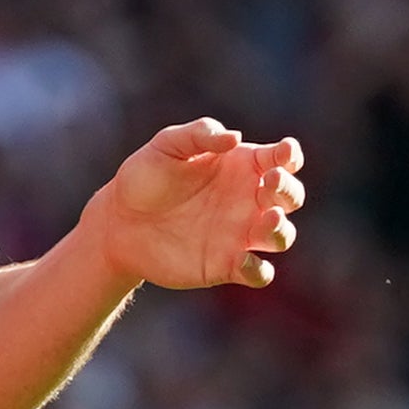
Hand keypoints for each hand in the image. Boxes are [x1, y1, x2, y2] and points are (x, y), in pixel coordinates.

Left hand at [85, 121, 304, 292]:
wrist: (118, 223)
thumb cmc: (145, 177)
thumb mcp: (166, 145)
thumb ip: (199, 135)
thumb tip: (235, 139)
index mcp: (243, 166)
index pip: (283, 159)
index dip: (289, 155)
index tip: (282, 155)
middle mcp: (249, 200)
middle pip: (291, 197)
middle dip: (288, 191)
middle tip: (268, 184)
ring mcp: (240, 234)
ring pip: (281, 236)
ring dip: (281, 230)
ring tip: (267, 221)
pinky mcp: (226, 265)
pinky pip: (258, 273)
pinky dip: (260, 271)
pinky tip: (243, 261)